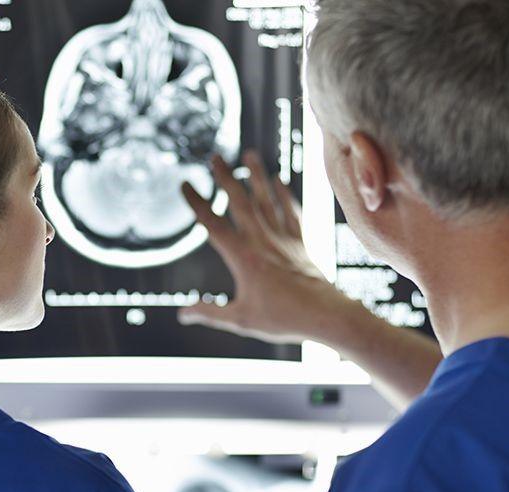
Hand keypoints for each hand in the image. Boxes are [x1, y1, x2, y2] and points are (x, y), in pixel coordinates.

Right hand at [178, 151, 347, 343]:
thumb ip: (209, 313)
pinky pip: (290, 212)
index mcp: (243, 258)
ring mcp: (282, 239)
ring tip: (249, 154)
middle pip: (240, 203)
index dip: (198, 203)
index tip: (186, 184)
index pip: (213, 225)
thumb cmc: (284, 319)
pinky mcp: (299, 242)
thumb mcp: (240, 320)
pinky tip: (279, 180)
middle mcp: (262, 242)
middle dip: (226, 178)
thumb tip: (182, 313)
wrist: (326, 315)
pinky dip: (284, 195)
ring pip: (267, 200)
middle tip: (215, 157)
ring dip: (257, 176)